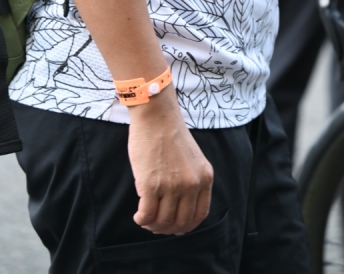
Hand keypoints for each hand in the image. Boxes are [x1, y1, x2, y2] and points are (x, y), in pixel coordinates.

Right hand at [128, 89, 213, 235]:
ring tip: (145, 219)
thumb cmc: (170, 133)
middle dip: (167, 229)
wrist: (156, 115)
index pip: (199, 215)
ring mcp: (171, 185)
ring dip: (152, 225)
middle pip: (181, 222)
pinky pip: (147, 215)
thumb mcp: (193, 159)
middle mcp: (191, 184)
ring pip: (162, 221)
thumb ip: (192, 181)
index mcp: (204, 177)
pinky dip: (141, 220)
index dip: (186, 226)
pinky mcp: (150, 185)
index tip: (176, 227)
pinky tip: (138, 216)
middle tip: (156, 225)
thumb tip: (180, 211)